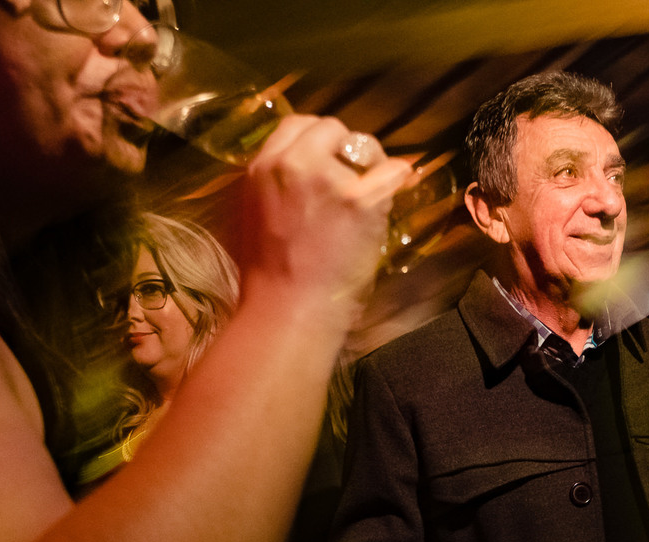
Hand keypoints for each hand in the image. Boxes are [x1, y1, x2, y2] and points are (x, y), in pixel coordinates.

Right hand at [239, 115, 412, 331]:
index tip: (330, 160)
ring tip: (372, 192)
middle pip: (330, 127)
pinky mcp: (360, 200)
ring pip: (363, 145)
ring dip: (372, 164)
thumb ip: (274, 184)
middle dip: (346, 149)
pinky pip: (393, 171)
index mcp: (260, 167)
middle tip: (356, 177)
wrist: (286, 309)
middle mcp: (291, 163)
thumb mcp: (250, 214)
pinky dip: (398, 180)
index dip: (318, 140)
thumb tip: (302, 168)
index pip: (296, 124)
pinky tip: (397, 192)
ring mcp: (327, 179)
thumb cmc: (268, 276)